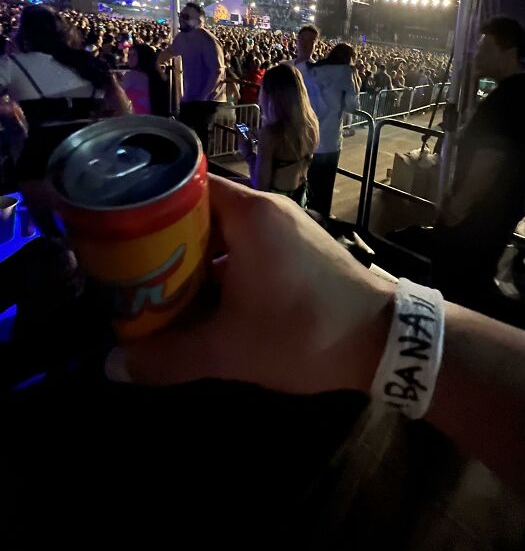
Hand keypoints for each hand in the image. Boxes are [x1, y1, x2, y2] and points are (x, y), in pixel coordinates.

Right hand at [109, 176, 394, 392]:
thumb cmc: (305, 332)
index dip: (146, 202)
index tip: (116, 227)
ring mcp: (285, 228)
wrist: (385, 341)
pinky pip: (245, 246)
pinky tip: (200, 300)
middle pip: (198, 208)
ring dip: (191, 257)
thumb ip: (169, 358)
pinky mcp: (297, 249)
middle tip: (127, 265)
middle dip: (162, 238)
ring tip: (155, 286)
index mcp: (249, 213)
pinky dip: (219, 266)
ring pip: (222, 231)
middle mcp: (266, 209)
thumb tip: (113, 366)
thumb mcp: (230, 350)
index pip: (183, 183)